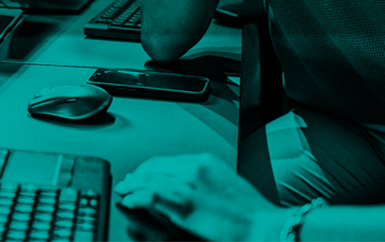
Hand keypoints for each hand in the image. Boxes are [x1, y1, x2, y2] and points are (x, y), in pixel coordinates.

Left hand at [114, 154, 284, 241]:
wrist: (260, 224)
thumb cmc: (248, 208)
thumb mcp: (224, 180)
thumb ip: (202, 176)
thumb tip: (183, 181)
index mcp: (204, 160)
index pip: (167, 159)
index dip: (149, 166)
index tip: (141, 173)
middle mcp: (193, 168)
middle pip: (155, 166)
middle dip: (138, 174)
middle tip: (128, 181)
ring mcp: (187, 186)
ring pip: (149, 179)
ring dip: (132, 185)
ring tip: (125, 190)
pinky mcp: (184, 205)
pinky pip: (152, 197)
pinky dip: (137, 197)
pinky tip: (131, 201)